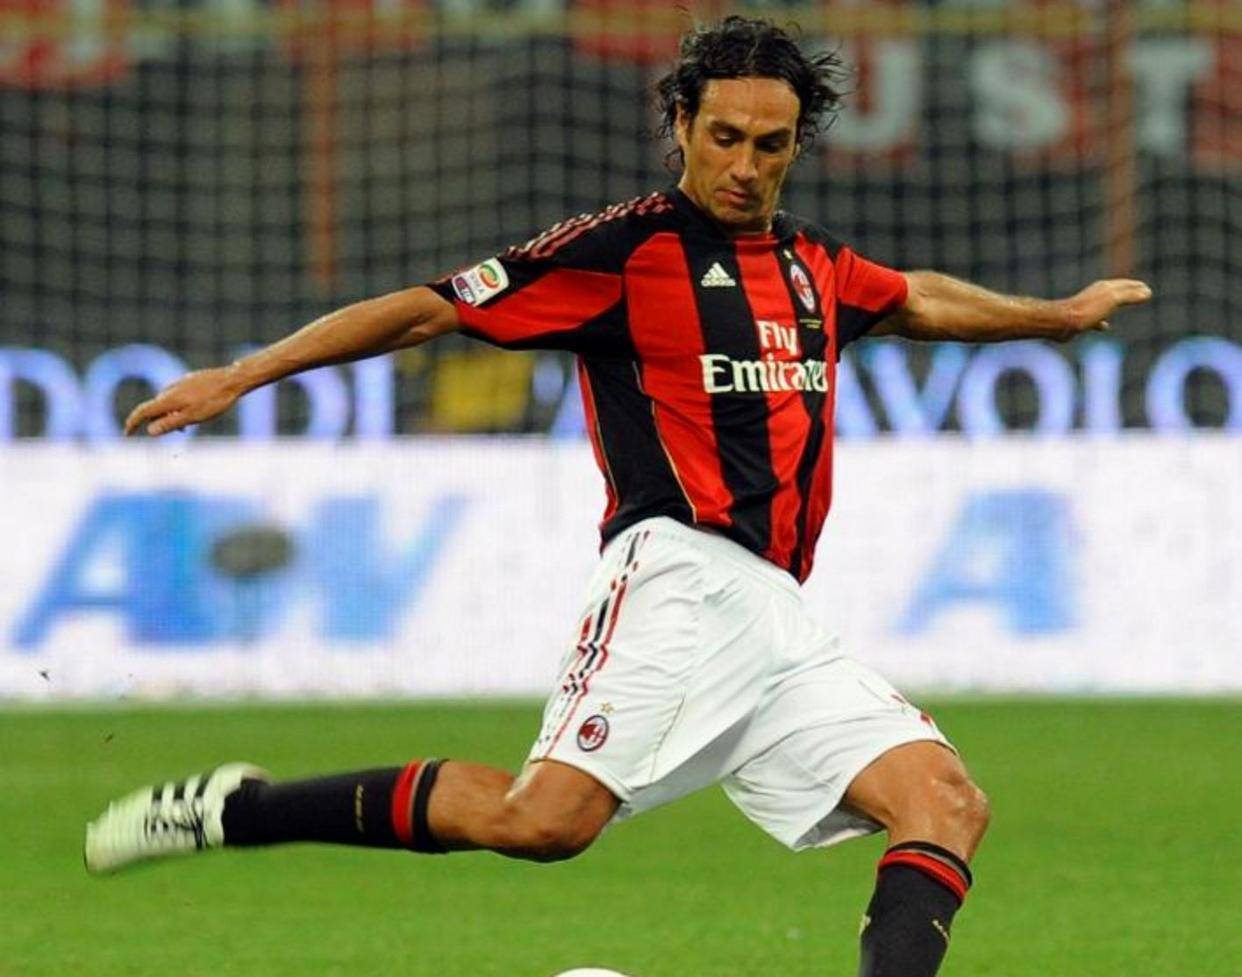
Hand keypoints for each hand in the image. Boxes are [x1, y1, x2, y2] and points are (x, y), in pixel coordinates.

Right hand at [124, 366, 243, 436]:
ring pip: (168, 403)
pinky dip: (180, 406)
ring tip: (191, 422)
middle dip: (161, 422)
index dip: (132, 423)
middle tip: (182, 430)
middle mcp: (169, 390)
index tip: (127, 434)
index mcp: (168, 400)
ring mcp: (179, 383)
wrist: (232, 380)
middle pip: (156, 409)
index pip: (143, 412)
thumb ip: (171, 424)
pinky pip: (177, 396)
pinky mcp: (189, 381)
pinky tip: (196, 409)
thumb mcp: (192, 417)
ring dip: (172, 415)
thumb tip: (150, 431)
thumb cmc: (214, 401)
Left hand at [1062, 279, 1152, 337]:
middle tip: (1139, 295)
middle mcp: (1096, 295)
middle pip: (1116, 292)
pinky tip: (1105, 327)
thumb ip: (1130, 295)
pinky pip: (1095, 320)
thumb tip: (1147, 292)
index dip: (1136, 287)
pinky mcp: (1081, 320)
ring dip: (1116, 305)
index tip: (1147, 289)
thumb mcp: (1113, 300)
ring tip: (1124, 307)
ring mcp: (1088, 307)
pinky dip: (1102, 322)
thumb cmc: (1088, 310)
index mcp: (1105, 288)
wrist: (1061, 322)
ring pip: (1106, 304)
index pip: (1126, 284)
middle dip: (1128, 293)